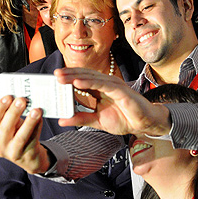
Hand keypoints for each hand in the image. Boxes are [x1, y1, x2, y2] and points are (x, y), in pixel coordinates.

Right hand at [0, 96, 50, 173]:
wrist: (31, 160)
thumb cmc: (20, 139)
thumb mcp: (12, 128)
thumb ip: (13, 117)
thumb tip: (21, 100)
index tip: (8, 97)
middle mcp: (1, 145)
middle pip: (5, 127)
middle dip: (13, 112)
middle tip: (21, 100)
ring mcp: (13, 153)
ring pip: (20, 136)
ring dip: (29, 122)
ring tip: (36, 110)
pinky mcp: (27, 155)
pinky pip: (33, 140)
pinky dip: (37, 128)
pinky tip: (40, 119)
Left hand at [55, 67, 171, 135]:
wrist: (143, 124)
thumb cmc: (124, 119)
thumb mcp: (97, 121)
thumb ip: (80, 119)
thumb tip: (62, 120)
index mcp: (99, 90)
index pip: (81, 81)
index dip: (68, 79)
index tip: (54, 80)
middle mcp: (105, 84)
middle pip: (84, 76)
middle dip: (68, 75)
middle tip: (54, 74)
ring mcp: (113, 85)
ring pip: (91, 78)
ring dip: (75, 76)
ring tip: (61, 77)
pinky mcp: (120, 90)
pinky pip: (102, 85)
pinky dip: (90, 82)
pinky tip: (78, 82)